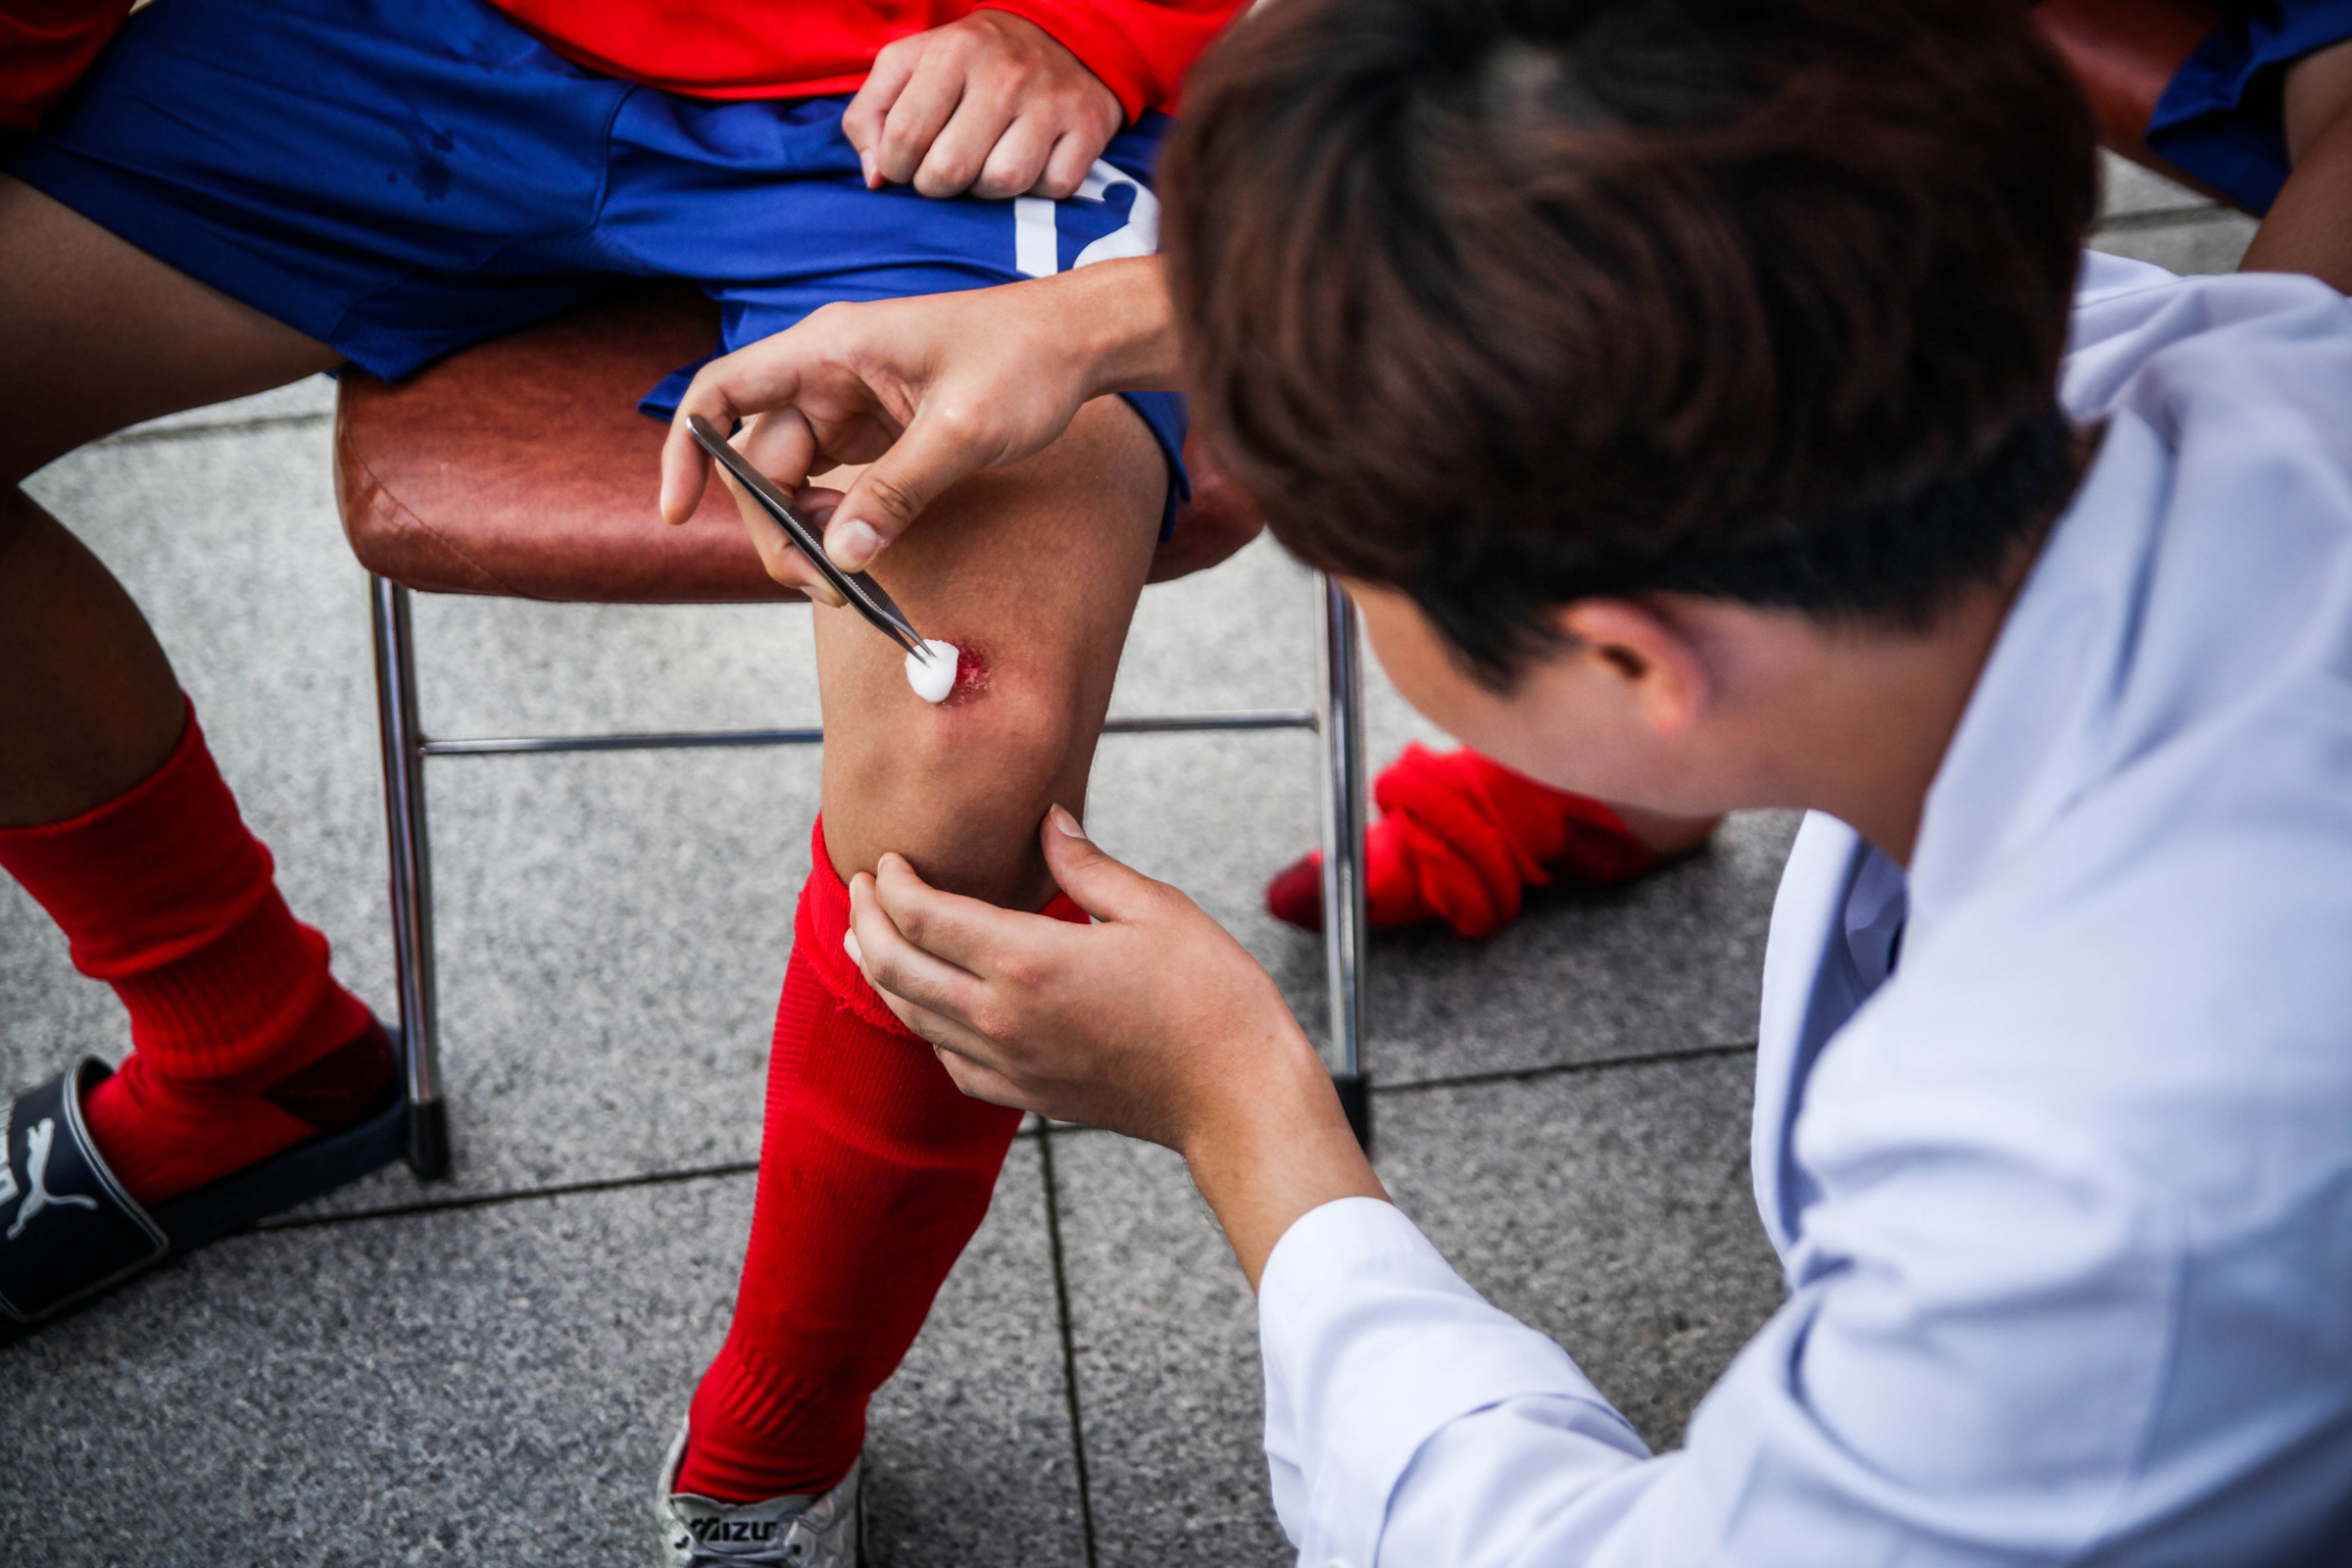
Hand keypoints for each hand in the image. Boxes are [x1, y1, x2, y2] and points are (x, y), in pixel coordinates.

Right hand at [658, 258, 1176, 589]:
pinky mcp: (877, 428)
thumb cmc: (1023, 362)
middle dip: (775, 525)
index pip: (723, 393)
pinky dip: (839, 521)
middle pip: (759, 457)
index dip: (686, 449)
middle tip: (819, 584)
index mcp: (829, 349)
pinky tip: (862, 552)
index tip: (678, 510)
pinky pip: (834, 482)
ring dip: (808, 531)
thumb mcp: (962, 430)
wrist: (1078, 344)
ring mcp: (850, 401)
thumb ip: (897, 493)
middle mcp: (827, 372)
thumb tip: (842, 554)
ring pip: (795, 478)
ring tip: (848, 579)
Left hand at [843, 11, 1121, 200]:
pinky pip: (1053, 187)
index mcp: (954, 51)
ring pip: (1003, 183)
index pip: (906, 135)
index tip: (905, 162)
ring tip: (983, 167)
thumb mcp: (912, 64)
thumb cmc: (973, 63)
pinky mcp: (1088, 129)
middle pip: (951, 169)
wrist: (1064, 37)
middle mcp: (1005, 73)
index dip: (896, 166)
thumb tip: (875, 178)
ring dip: (985, 190)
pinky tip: (1029, 162)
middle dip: (936, 185)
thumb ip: (873, 113)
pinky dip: (1037, 188)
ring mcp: (1052, 101)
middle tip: (942, 171)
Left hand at [843, 807, 1386, 1287]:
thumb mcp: (1154, 908)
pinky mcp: (1027, 1096)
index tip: (889, 860)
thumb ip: (1085, 864)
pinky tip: (930, 1008)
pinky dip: (925, 1027)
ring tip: (869, 939)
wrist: (1236, 1094)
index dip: (892, 883)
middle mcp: (1003, 1016)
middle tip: (862, 889)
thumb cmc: (1211, 998)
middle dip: (867, 921)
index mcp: (1028, 959)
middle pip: (896, 968)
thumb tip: (1048, 821)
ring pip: (913, 1017)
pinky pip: (950, 1062)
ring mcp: (1010, 1063)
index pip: (924, 916)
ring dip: (881, 972)